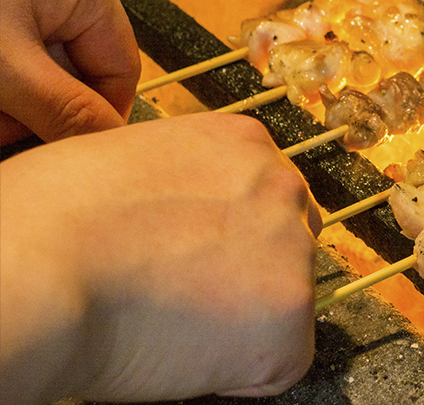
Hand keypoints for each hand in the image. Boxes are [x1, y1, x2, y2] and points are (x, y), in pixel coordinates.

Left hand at [0, 0, 140, 144]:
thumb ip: (64, 112)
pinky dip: (0, 72)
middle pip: (77, 63)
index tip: (65, 149)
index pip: (120, 67)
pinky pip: (16, 40)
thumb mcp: (5, 72)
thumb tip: (107, 144)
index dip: (96, 115)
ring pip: (42, 57)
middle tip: (2, 130)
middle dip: (40, 105)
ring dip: (15, 95)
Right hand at [0, 113, 322, 402]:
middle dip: (249, 274)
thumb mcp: (136, 160)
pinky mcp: (292, 315)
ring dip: (242, 321)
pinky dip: (241, 371)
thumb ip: (187, 182)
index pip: (264, 198)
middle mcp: (282, 185)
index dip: (228, 237)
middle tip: (188, 293)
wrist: (38, 267)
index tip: (196, 256)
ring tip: (175, 319)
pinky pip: (280, 359)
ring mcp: (295, 249)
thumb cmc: (54, 217)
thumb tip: (193, 217)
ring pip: (283, 302)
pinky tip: (187, 350)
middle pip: (286, 243)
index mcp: (244, 143)